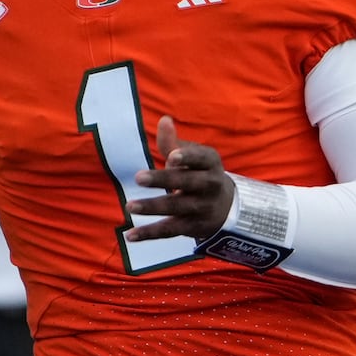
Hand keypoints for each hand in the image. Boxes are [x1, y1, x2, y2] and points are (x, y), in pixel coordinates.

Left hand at [125, 116, 235, 242]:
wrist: (225, 206)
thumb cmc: (200, 173)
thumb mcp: (193, 157)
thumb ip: (173, 142)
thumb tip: (164, 120)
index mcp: (210, 163)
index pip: (201, 158)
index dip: (187, 157)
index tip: (171, 156)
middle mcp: (209, 186)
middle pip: (186, 183)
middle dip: (163, 180)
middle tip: (138, 177)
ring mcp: (201, 208)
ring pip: (176, 208)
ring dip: (152, 207)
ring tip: (129, 206)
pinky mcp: (192, 227)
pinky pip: (169, 230)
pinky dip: (149, 234)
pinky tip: (130, 235)